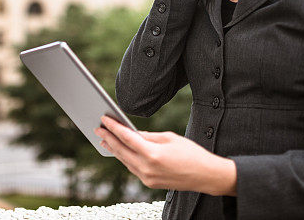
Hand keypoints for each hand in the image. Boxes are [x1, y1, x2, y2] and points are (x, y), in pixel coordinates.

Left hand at [94, 115, 236, 196]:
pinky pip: (132, 168)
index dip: (114, 128)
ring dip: (114, 149)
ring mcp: (148, 178)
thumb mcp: (170, 138)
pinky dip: (125, 158)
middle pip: (121, 151)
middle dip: (109, 138)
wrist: (206, 176)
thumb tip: (133, 133)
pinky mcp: (150, 183)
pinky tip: (120, 151)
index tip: (104, 120)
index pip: (127, 138)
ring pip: (125, 161)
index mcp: (153, 154)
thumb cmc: (191, 153)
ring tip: (105, 139)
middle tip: (98, 129)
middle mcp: (147, 168)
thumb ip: (149, 136)